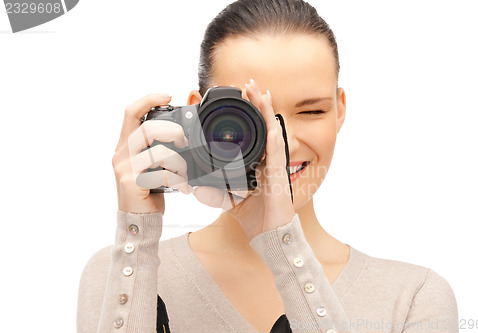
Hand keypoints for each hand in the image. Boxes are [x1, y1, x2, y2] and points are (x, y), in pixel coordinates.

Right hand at [112, 93, 191, 213]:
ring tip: (185, 174)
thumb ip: (158, 148)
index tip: (168, 95)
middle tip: (185, 141)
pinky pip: (161, 173)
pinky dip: (178, 179)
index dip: (148, 99)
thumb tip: (181, 133)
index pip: (131, 113)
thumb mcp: (151, 166)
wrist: (138, 222)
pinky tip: (184, 188)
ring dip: (179, 162)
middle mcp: (121, 154)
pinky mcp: (132, 183)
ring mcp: (125, 169)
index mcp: (125, 146)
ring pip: (158, 152)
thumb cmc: (148, 192)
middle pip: (147, 128)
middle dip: (173, 131)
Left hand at [192, 79, 294, 239]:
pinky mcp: (279, 175)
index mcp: (258, 162)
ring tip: (260, 91)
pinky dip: (274, 136)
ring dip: (266, 111)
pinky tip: (271, 123)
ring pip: (273, 131)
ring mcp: (276, 166)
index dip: (250, 113)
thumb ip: (214, 192)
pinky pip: (276, 152)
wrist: (269, 234)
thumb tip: (194, 187)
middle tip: (248, 84)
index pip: (255, 132)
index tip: (240, 96)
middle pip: (265, 125)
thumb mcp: (229, 200)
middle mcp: (269, 160)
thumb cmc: (255, 216)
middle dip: (257, 104)